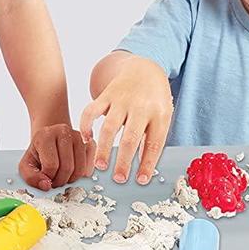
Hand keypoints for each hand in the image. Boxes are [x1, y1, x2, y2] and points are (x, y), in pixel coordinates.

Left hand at [19, 123, 94, 190]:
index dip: (48, 178)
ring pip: (80, 168)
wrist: (49, 139)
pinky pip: (90, 164)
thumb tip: (46, 185)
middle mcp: (63, 131)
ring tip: (62, 177)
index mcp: (45, 135)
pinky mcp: (88, 142)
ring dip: (71, 179)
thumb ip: (31, 177)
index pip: (51, 165)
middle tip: (54, 181)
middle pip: (67, 167)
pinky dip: (82, 174)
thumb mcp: (26, 165)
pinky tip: (73, 172)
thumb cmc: (38, 153)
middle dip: (60, 181)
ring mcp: (78, 136)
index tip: (45, 178)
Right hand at [79, 55, 172, 184]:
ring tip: (100, 166)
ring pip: (110, 127)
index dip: (148, 164)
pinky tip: (87, 139)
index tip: (141, 181)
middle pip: (131, 138)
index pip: (154, 144)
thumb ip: (152, 140)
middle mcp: (140, 107)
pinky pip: (92, 110)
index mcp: (159, 114)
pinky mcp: (106, 95)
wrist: (145, 68)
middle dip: (124, 161)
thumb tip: (143, 170)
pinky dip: (86, 125)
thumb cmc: (154, 99)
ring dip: (104, 148)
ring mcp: (121, 100)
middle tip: (119, 179)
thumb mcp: (162, 117)